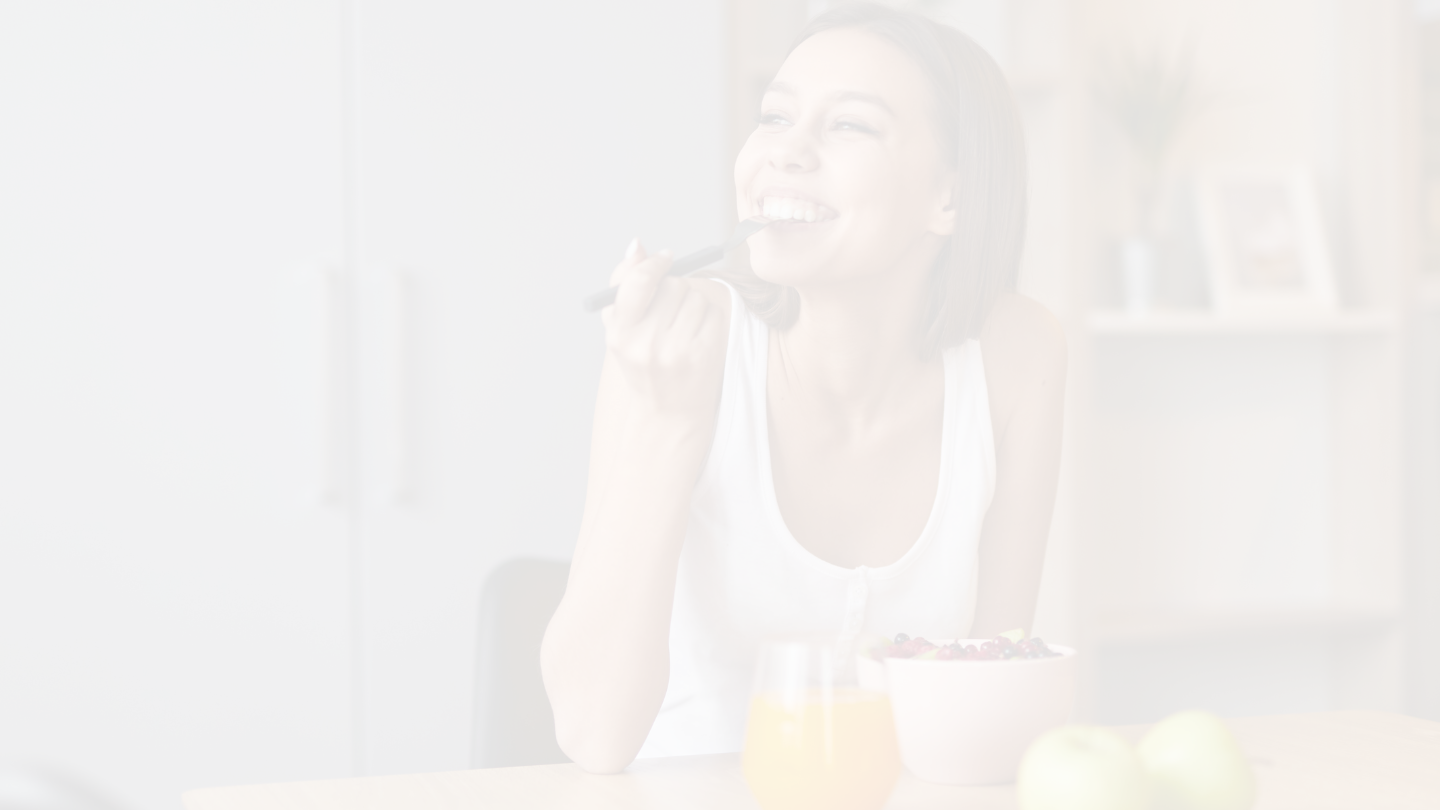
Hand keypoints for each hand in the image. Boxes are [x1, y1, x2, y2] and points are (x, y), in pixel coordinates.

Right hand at [601, 238, 726, 418]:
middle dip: (675, 289)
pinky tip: (697, 336)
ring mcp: (677, 351)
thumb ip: (623, 282)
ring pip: (696, 297)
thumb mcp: (621, 328)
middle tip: (671, 309)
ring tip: (683, 327)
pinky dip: (708, 318)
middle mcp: (646, 344)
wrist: (669, 411)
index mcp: (620, 335)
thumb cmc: (643, 363)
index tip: (664, 259)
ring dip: (693, 303)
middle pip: (673, 285)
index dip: (654, 264)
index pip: (638, 283)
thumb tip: (637, 245)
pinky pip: (713, 312)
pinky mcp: (704, 355)